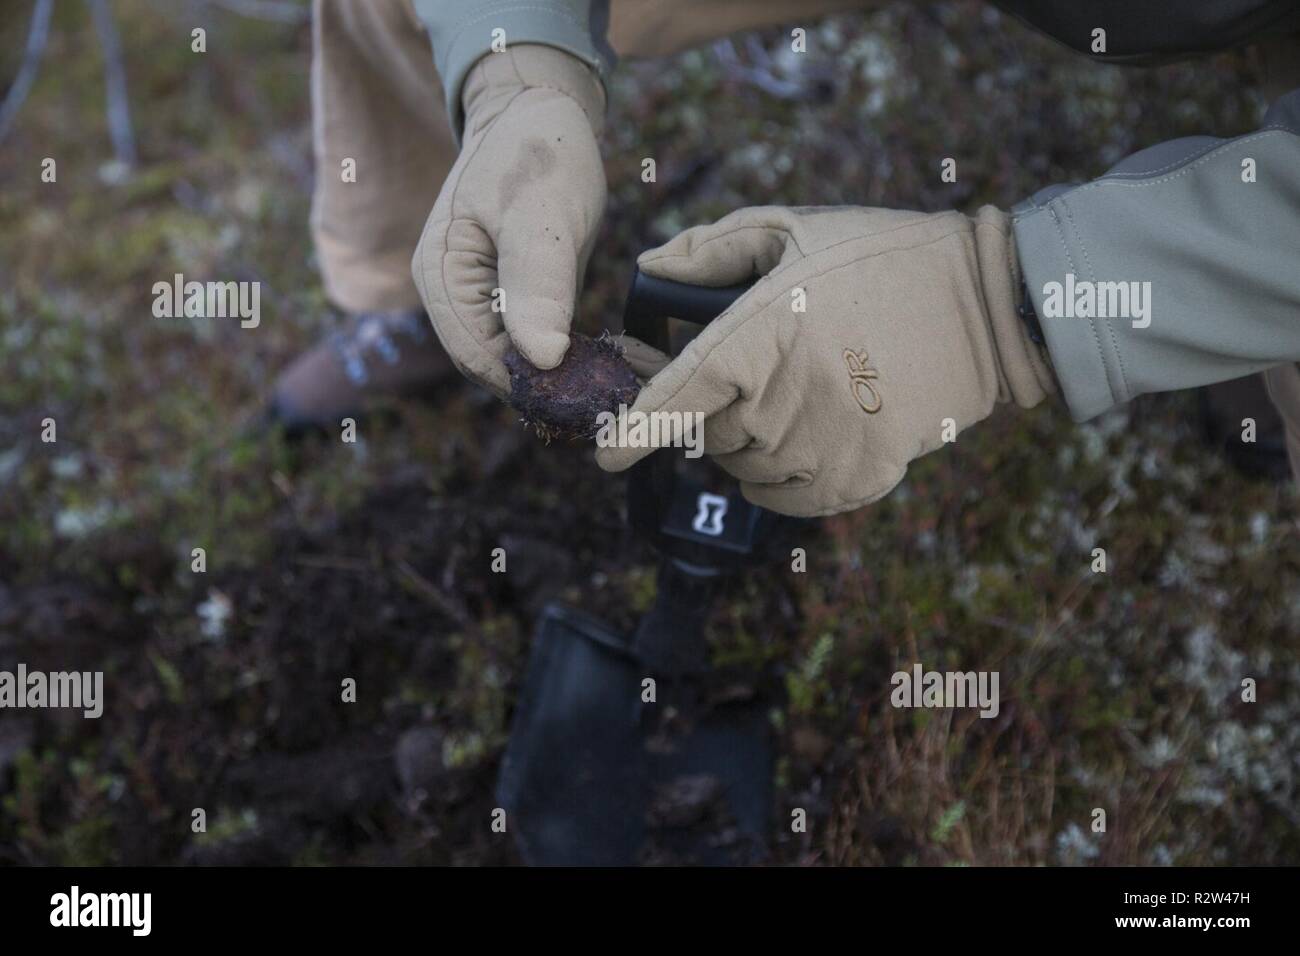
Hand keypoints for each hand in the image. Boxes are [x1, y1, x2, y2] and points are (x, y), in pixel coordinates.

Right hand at [412, 45, 606, 396]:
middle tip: (617, 396)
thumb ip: (537, 286)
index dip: (529, 385)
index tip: (588, 399)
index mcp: (441, 276)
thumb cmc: (538, 152)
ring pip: (520, 360)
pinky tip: (619, 359)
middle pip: (496, 367)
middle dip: (552, 386)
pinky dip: (574, 355)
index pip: (477, 358)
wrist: (540, 111)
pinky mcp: (511, 298)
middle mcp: (452, 296)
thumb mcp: (542, 215)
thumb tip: (541, 359)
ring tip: (625, 381)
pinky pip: (537, 341)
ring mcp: (480, 298)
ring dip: (568, 376)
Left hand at [595, 205, 1057, 515]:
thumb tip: (651, 269)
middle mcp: (784, 403)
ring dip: (751, 440)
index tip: (605, 452)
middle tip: (753, 370)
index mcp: (759, 338)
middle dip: (715, 408)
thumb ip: (712, 249)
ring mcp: (824, 448)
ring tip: (794, 390)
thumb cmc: (883, 259)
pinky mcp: (860, 479)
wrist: (988, 306)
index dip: (632, 432)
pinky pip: (788, 496)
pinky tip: (808, 431)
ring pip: (747, 468)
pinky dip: (782, 475)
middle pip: (710, 435)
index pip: (675, 401)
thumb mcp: (794, 228)